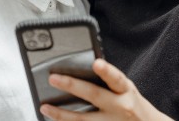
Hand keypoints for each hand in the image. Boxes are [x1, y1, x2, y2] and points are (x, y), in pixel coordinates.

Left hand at [40, 59, 172, 120]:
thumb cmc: (133, 105)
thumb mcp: (127, 90)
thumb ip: (110, 82)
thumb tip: (85, 68)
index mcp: (126, 90)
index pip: (116, 78)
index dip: (106, 71)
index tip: (96, 63)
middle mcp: (120, 106)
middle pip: (94, 95)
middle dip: (72, 85)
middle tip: (53, 78)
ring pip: (84, 119)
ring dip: (62, 114)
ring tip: (45, 107)